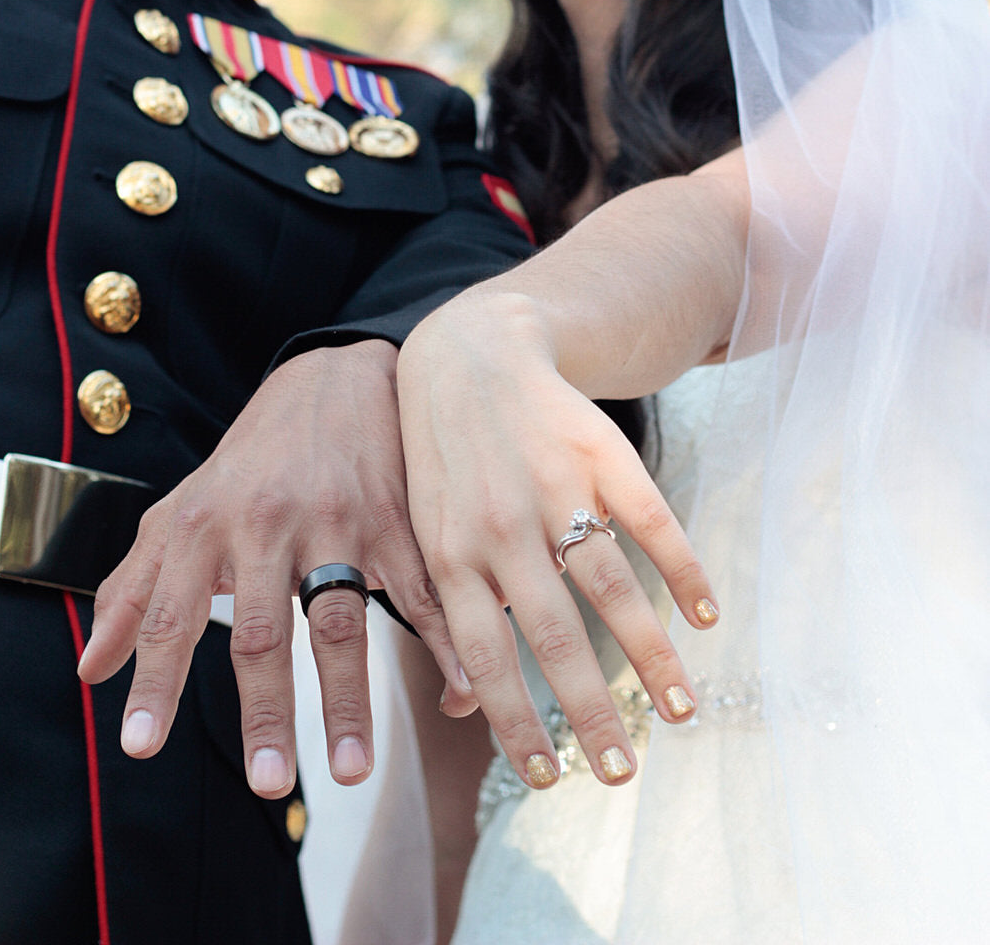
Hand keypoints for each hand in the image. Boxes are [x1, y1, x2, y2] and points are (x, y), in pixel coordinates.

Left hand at [78, 339, 472, 796]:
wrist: (334, 373)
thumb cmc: (252, 457)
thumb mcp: (182, 509)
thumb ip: (135, 586)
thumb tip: (90, 672)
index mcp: (206, 524)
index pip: (170, 613)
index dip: (155, 679)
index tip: (140, 746)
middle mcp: (266, 523)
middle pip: (263, 630)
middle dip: (265, 710)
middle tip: (266, 784)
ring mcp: (336, 521)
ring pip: (341, 621)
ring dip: (348, 700)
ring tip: (350, 769)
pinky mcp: (394, 518)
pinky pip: (417, 591)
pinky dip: (443, 645)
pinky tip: (461, 694)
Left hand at [398, 294, 718, 792]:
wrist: (473, 352)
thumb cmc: (444, 461)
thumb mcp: (424, 533)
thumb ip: (446, 616)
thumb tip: (460, 710)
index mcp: (452, 554)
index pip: (486, 656)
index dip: (516, 722)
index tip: (552, 778)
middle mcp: (502, 526)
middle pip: (554, 634)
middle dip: (590, 710)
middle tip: (623, 772)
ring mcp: (555, 486)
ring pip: (610, 584)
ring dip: (649, 654)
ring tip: (679, 709)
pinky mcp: (600, 452)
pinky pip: (650, 518)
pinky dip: (683, 567)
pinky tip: (706, 614)